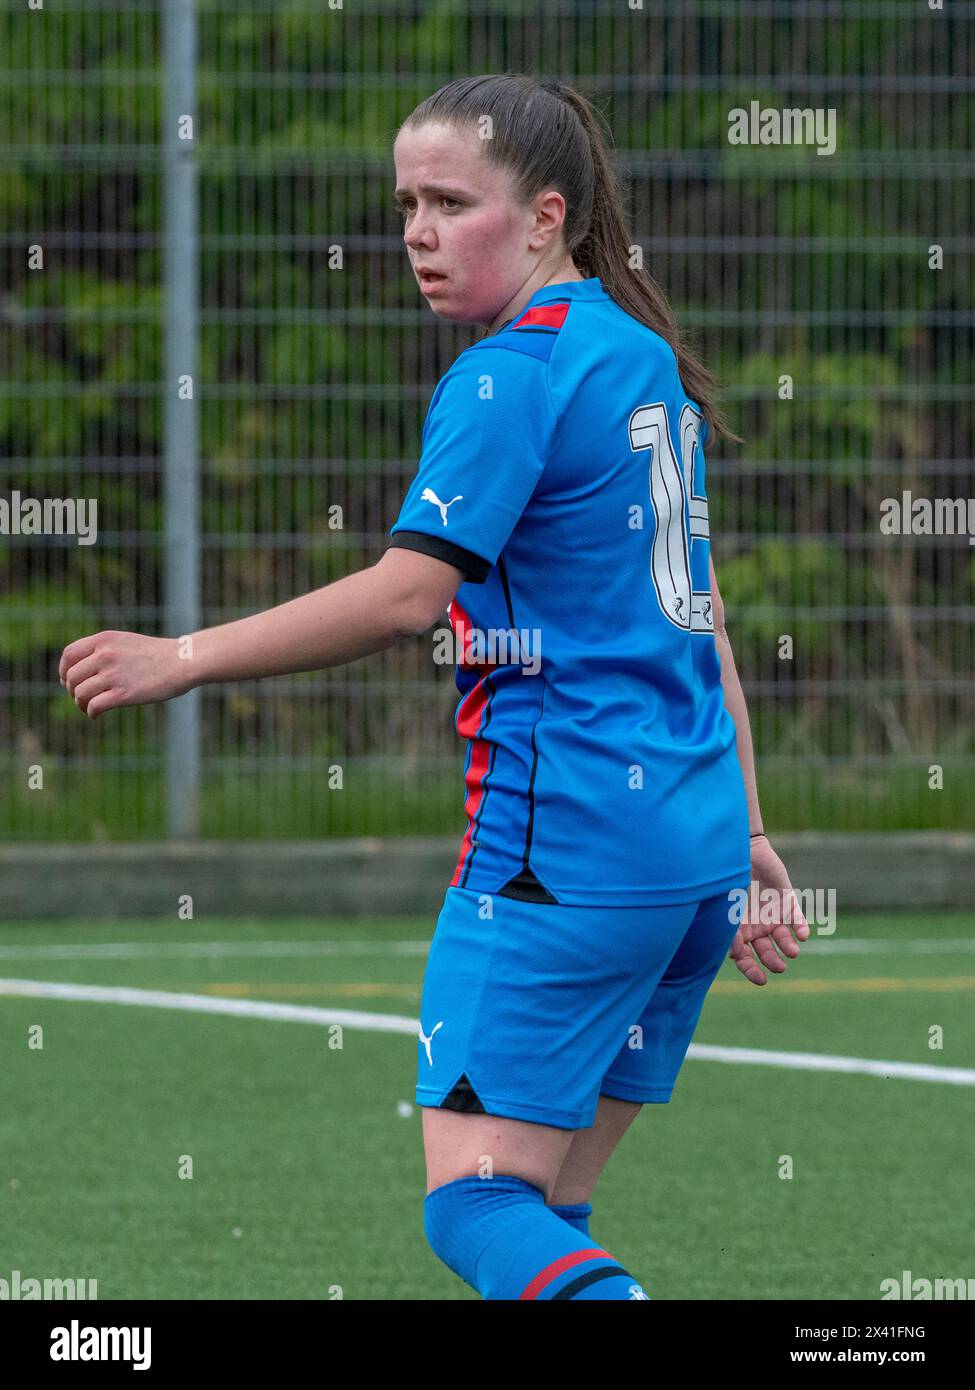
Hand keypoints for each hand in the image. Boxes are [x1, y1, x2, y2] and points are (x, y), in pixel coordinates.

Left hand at [58, 630, 191, 719]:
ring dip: (81, 704)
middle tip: (81, 698)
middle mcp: (105, 655)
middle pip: (72, 677)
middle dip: (73, 691)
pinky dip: (91, 713)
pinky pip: (95, 706)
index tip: (68, 682)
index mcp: (104, 640)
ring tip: (89, 708)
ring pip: (80, 693)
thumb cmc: (157, 654)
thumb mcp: (126, 642)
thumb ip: (104, 650)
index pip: (69, 655)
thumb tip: (82, 670)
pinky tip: (95, 715)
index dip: (64, 671)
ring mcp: (114, 674)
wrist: (183, 661)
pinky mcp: (124, 694)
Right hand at [728, 834, 809, 984]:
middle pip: (766, 951)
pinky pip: (797, 918)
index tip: (761, 980)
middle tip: (780, 967)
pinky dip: (801, 927)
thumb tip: (736, 954)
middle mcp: (755, 926)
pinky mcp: (787, 900)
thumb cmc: (725, 878)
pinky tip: (803, 935)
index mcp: (737, 930)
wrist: (739, 849)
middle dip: (773, 961)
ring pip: (783, 939)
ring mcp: (772, 914)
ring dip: (789, 947)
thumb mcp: (724, 907)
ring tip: (793, 951)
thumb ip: (729, 929)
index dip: (751, 970)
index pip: (744, 958)